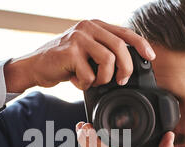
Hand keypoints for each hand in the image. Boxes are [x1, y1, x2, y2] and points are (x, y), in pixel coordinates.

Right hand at [4, 19, 155, 92]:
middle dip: (126, 69)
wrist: (34, 66)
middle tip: (120, 81)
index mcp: (95, 25)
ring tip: (93, 81)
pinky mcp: (70, 52)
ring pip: (108, 61)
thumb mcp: (85, 51)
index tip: (150, 58)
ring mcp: (78, 38)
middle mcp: (88, 27)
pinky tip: (76, 81)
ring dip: (103, 79)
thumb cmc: (62, 62)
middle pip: (120, 47)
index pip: (125, 32)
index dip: (141, 45)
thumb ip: (103, 50)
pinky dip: (85, 84)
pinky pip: (89, 75)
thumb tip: (128, 64)